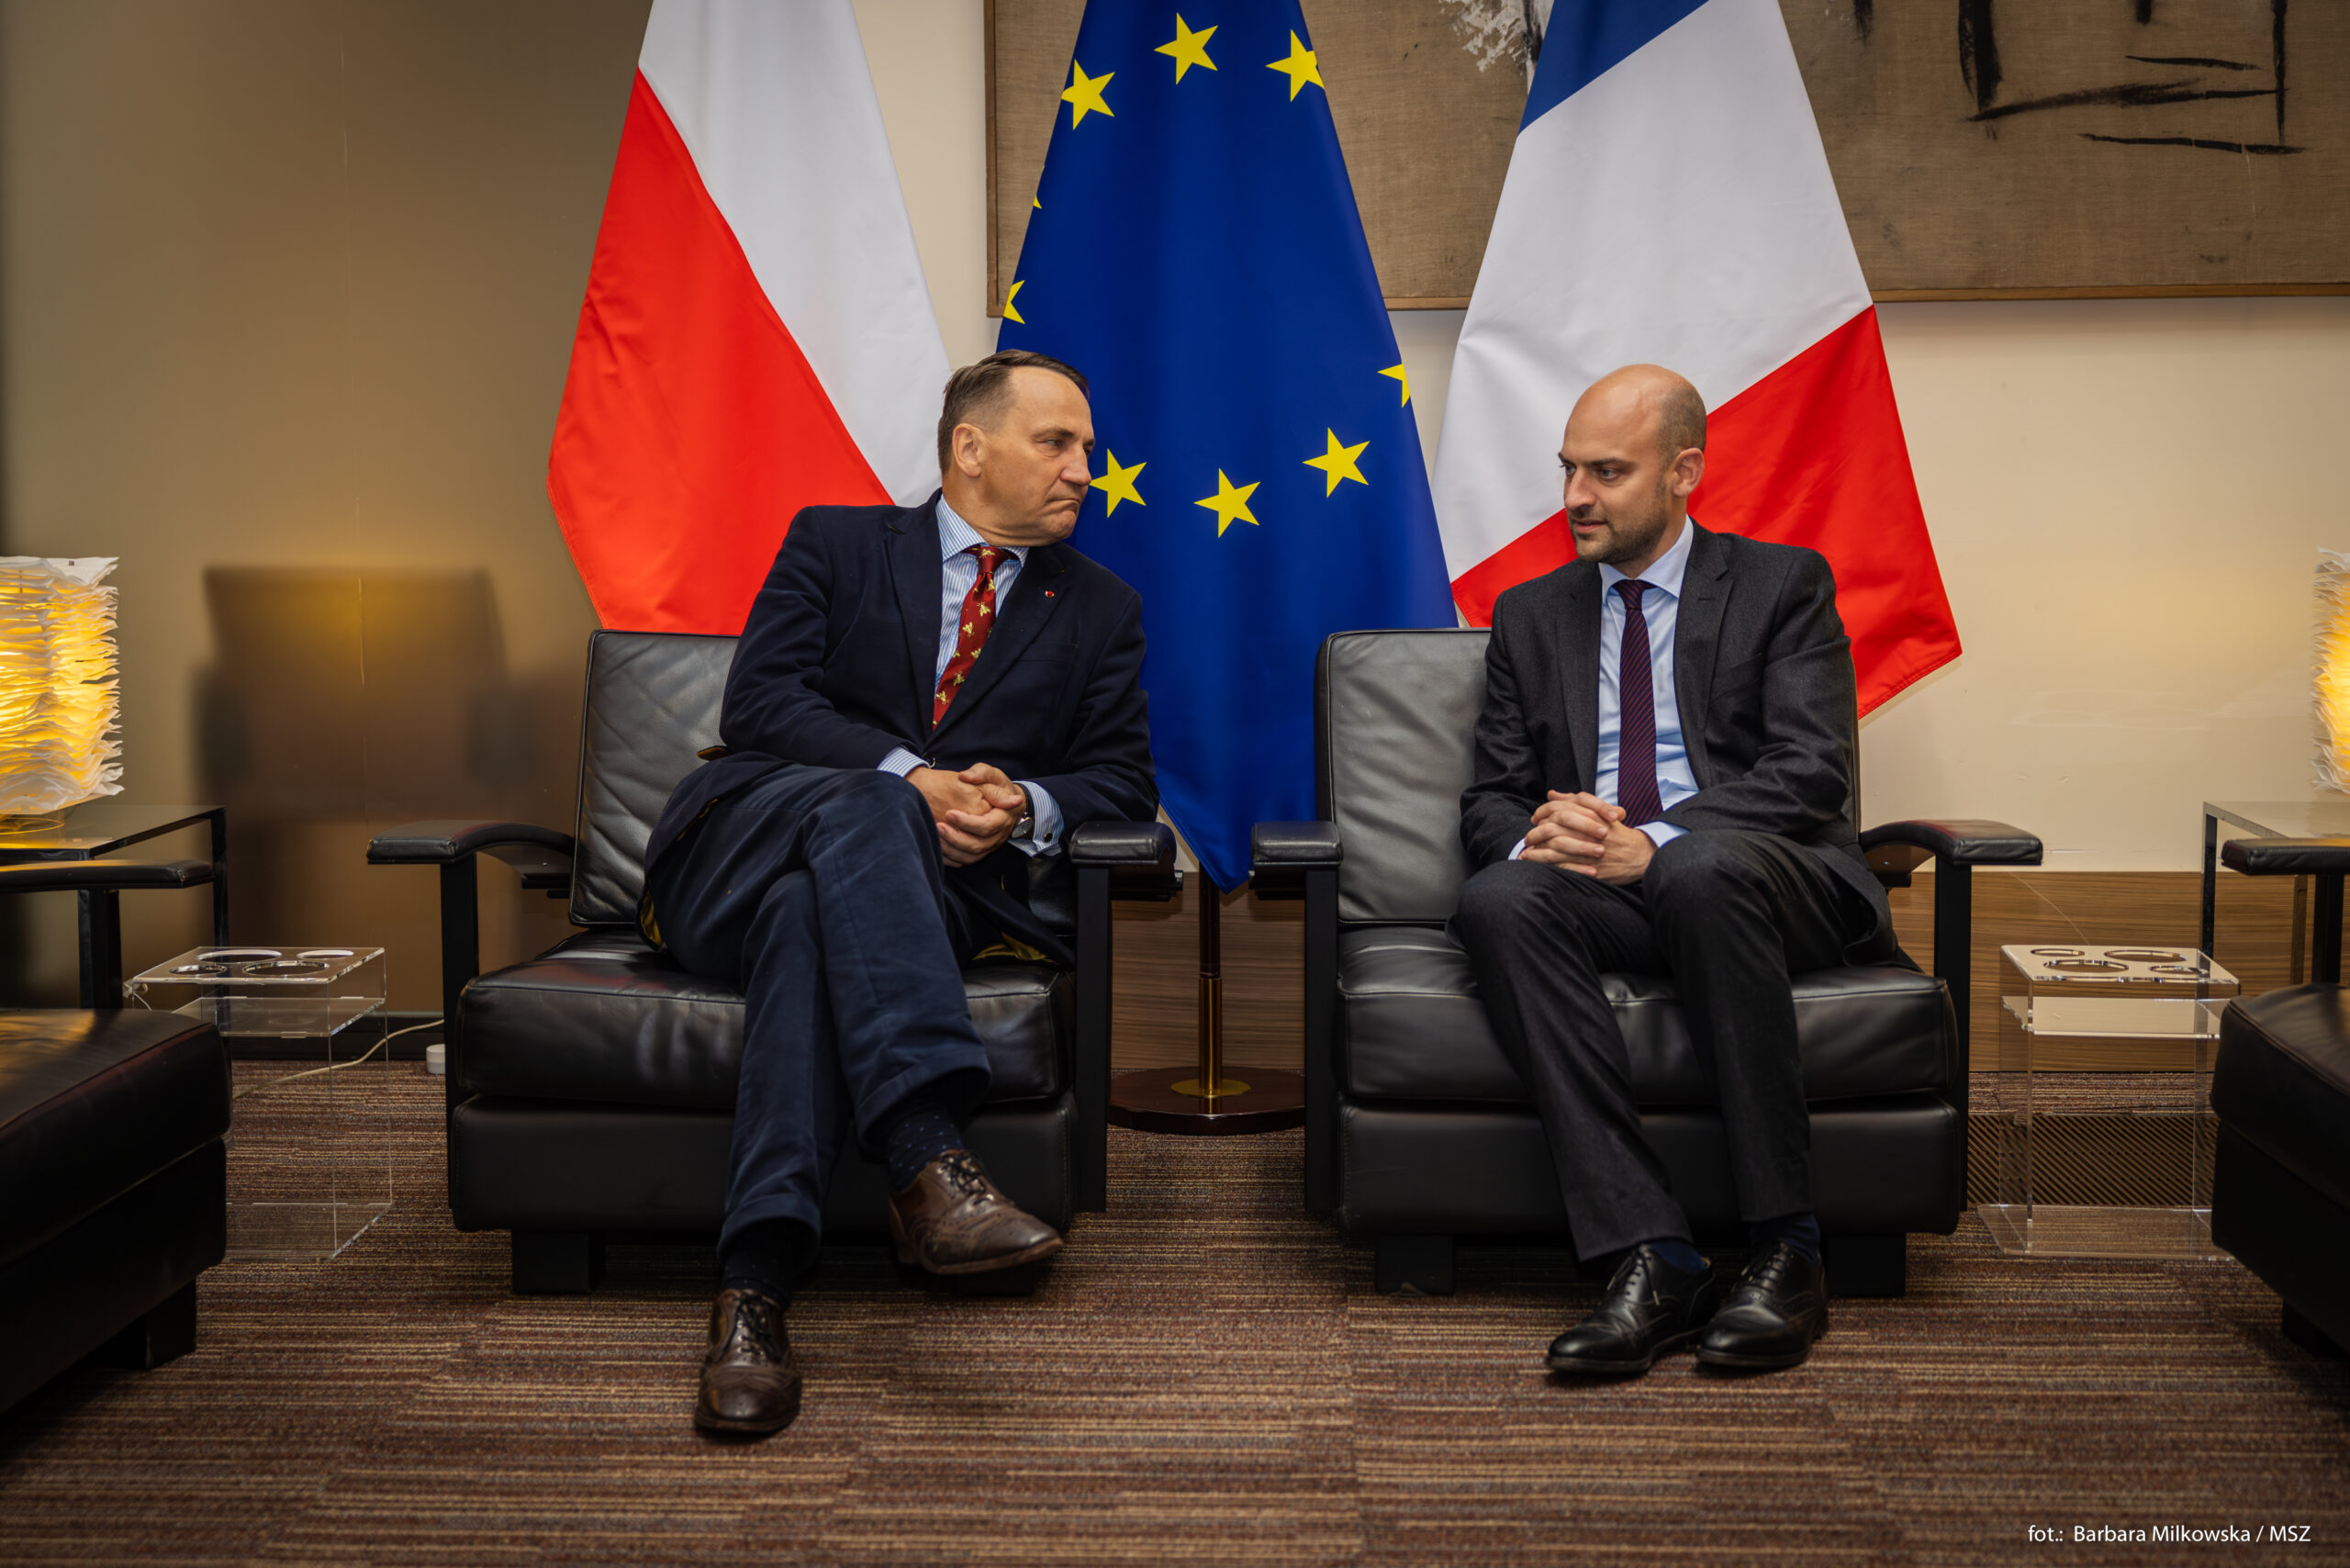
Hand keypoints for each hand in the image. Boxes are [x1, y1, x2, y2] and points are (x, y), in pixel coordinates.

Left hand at [912, 763, 1025, 866]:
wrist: (1005, 801)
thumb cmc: (997, 786)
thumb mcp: (993, 775)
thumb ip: (980, 772)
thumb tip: (966, 776)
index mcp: (1004, 817)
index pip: (988, 825)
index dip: (968, 822)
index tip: (949, 813)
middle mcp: (999, 835)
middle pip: (979, 845)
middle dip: (956, 838)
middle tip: (938, 826)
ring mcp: (991, 846)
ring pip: (971, 856)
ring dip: (952, 849)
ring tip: (935, 835)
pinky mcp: (981, 852)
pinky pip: (965, 861)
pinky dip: (950, 857)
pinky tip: (937, 847)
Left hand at [1521, 792, 1653, 884]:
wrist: (1641, 856)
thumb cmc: (1617, 833)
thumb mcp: (1600, 813)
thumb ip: (1575, 802)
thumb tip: (1552, 794)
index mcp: (1594, 815)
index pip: (1561, 808)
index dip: (1543, 812)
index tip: (1535, 818)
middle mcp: (1591, 831)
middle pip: (1555, 827)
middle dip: (1537, 833)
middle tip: (1527, 837)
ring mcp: (1591, 850)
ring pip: (1556, 848)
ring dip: (1537, 851)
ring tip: (1525, 852)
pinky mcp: (1592, 868)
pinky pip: (1564, 866)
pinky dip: (1547, 865)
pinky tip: (1537, 865)